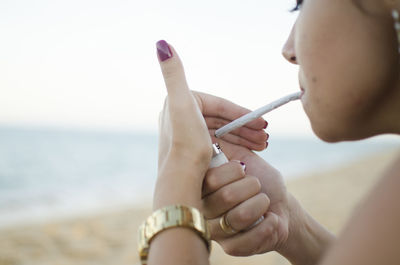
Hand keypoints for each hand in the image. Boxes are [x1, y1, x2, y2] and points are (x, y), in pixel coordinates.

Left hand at [154, 41, 266, 209]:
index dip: (242, 113)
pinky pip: (218, 144)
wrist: (181, 180)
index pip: (218, 105)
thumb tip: (162, 44)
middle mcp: (182, 117)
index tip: (263, 122)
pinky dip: (234, 146)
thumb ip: (173, 72)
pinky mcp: (192, 150)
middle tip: (266, 136)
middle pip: (221, 120)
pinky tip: (249, 151)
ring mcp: (187, 134)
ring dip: (245, 137)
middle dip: (247, 127)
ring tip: (264, 145)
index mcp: (180, 103)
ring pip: (222, 133)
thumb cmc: (185, 143)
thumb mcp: (182, 103)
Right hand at [202, 140, 289, 255]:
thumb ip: (226, 146)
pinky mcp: (230, 247)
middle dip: (252, 187)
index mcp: (203, 185)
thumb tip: (209, 128)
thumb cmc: (262, 181)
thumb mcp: (245, 158)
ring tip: (264, 203)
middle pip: (225, 196)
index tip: (243, 170)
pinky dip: (268, 225)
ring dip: (261, 205)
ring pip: (238, 216)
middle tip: (257, 187)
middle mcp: (203, 208)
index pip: (210, 178)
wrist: (281, 208)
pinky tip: (270, 220)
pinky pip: (249, 238)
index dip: (233, 172)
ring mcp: (215, 229)